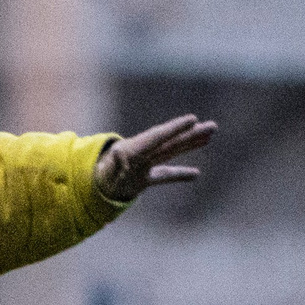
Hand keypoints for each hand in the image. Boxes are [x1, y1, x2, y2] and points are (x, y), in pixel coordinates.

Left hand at [96, 114, 216, 202]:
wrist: (91, 185)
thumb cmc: (101, 176)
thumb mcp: (107, 169)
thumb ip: (117, 164)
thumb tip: (121, 156)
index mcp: (134, 149)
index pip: (158, 137)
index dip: (175, 128)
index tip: (192, 119)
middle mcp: (143, 153)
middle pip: (171, 142)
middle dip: (191, 135)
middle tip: (213, 126)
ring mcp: (146, 163)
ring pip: (173, 151)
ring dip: (191, 144)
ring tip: (211, 134)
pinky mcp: (145, 177)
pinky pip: (166, 174)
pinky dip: (180, 174)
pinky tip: (196, 174)